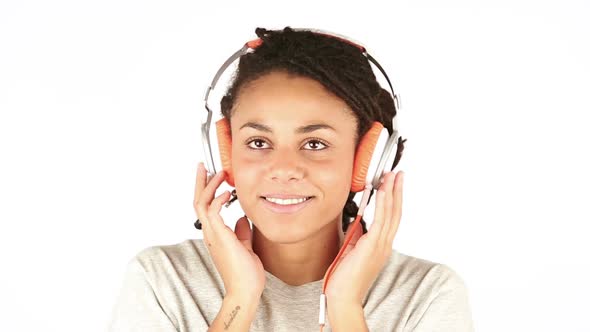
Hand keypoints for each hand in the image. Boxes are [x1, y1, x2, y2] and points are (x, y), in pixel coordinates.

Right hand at [193, 162, 265, 301]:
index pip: (205, 207)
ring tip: (218, 173)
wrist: (245, 290)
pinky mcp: (219, 236)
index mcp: (215, 234)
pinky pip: (212, 212)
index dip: (207, 190)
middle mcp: (210, 233)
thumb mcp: (246, 246)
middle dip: (200, 182)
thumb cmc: (245, 274)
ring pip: (201, 203)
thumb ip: (242, 232)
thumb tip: (242, 218)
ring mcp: (212, 234)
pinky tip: (226, 193)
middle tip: (203, 166)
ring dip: (209, 186)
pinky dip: (218, 199)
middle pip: (197, 201)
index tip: (213, 176)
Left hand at [325, 171, 403, 306]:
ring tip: (392, 176)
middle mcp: (384, 244)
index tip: (393, 184)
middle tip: (398, 174)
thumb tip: (359, 222)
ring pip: (390, 213)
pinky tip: (381, 191)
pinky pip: (380, 220)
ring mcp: (380, 245)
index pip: (391, 218)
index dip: (393, 200)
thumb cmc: (345, 278)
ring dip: (391, 192)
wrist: (343, 297)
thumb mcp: (352, 251)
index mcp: (381, 246)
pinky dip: (382, 204)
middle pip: (395, 212)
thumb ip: (357, 236)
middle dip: (397, 191)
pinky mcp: (372, 245)